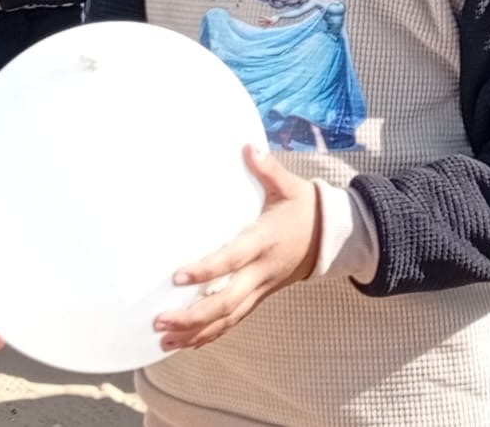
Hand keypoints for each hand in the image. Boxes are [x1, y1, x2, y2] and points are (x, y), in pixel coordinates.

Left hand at [155, 147, 318, 350]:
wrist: (329, 238)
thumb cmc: (303, 209)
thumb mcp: (289, 187)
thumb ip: (267, 169)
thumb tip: (249, 146)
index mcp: (263, 241)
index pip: (232, 259)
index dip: (206, 270)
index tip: (177, 276)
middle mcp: (261, 271)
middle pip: (227, 301)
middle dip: (193, 315)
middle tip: (160, 320)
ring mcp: (260, 288)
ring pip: (228, 318)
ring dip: (196, 331)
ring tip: (165, 340)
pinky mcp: (259, 297)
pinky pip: (233, 321)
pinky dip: (209, 335)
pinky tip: (186, 343)